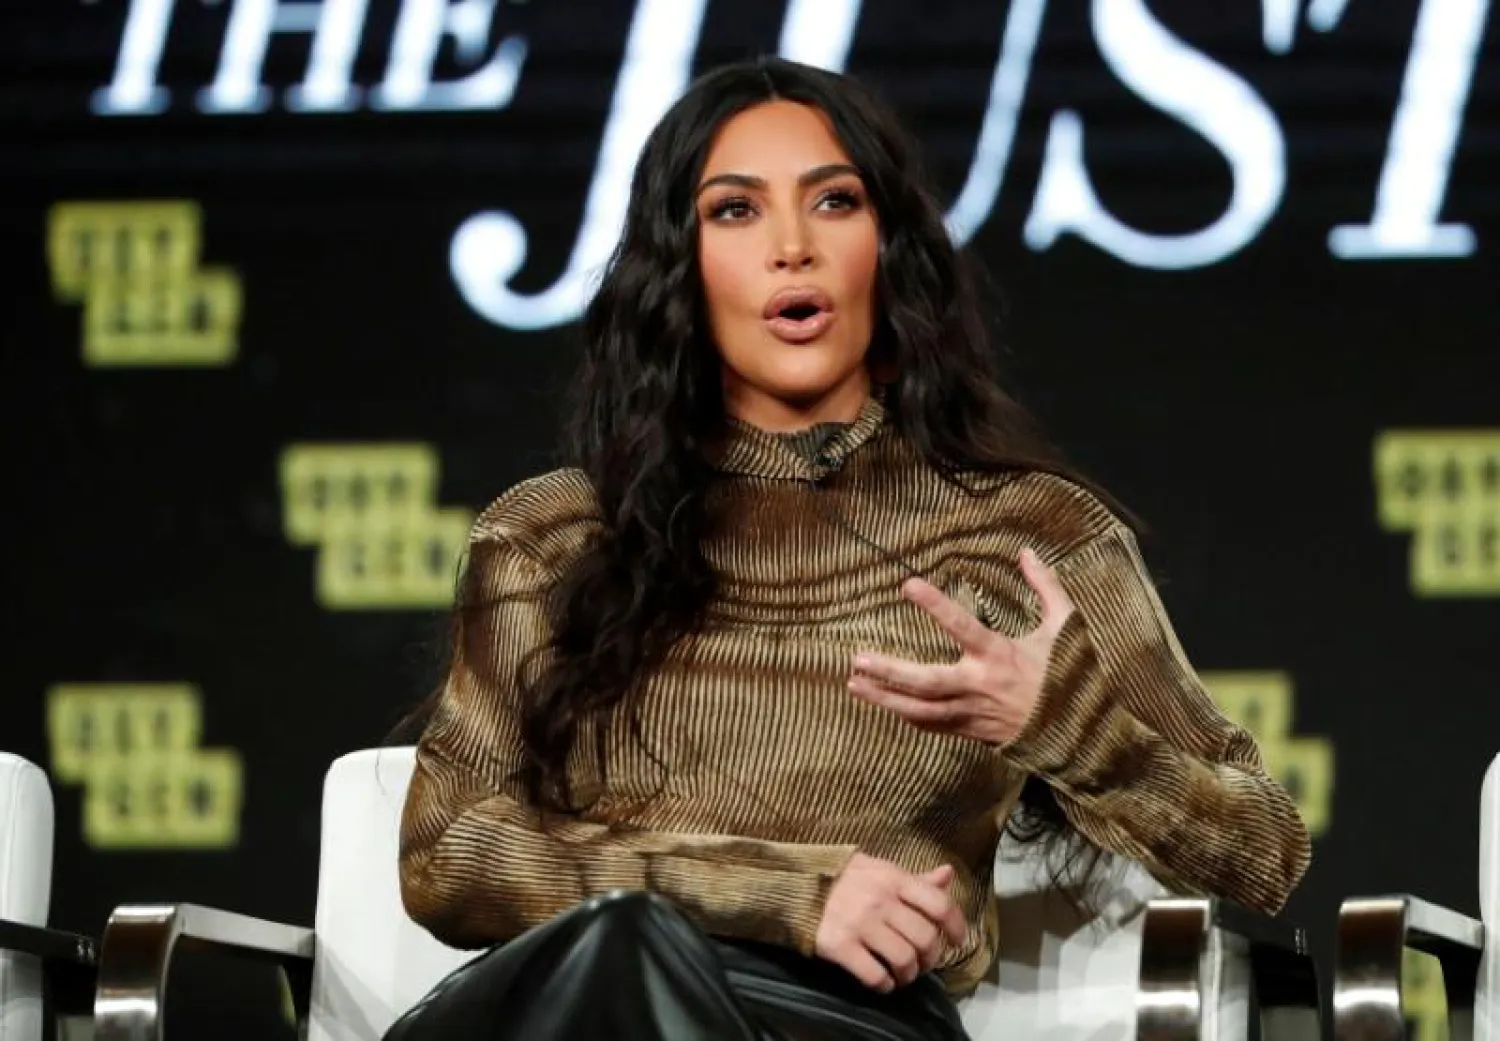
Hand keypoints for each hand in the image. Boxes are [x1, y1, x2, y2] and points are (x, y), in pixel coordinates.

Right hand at [815, 853, 968, 991]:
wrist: (796, 885)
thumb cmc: (846, 878)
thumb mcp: (882, 871)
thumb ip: (916, 879)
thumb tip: (948, 875)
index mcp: (894, 879)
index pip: (939, 904)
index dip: (956, 926)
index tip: (959, 940)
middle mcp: (880, 901)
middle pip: (925, 938)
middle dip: (931, 958)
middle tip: (924, 962)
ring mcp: (860, 924)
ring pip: (904, 960)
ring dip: (909, 974)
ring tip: (903, 974)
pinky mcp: (840, 946)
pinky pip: (875, 975)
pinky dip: (885, 984)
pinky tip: (883, 981)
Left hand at [847, 549, 1073, 744]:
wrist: (1083, 732)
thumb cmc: (1073, 675)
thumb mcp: (1066, 626)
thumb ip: (1045, 587)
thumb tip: (1026, 552)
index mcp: (1000, 656)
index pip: (962, 626)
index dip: (935, 605)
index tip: (908, 584)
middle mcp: (980, 686)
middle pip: (926, 682)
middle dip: (890, 671)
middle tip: (857, 659)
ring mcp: (973, 712)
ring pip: (921, 710)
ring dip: (885, 698)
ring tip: (853, 683)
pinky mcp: (972, 731)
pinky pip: (932, 725)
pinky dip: (906, 715)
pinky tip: (884, 703)